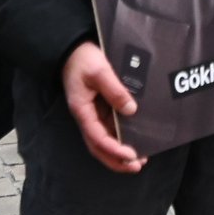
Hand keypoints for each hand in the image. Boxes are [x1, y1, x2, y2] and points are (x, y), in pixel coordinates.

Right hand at [62, 42, 142, 172]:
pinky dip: (120, 138)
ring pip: (104, 140)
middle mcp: (87, 116)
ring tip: (139, 159)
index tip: (131, 155)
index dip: (114, 149)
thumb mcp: (99, 71)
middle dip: (116, 160)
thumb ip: (115, 90)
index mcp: (82, 110)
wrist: (74, 48)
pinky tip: (134, 141)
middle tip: (137, 166)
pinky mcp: (99, 108)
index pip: (97, 138)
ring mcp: (92, 113)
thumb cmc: (83, 59)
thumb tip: (131, 110)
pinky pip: (109, 129)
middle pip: (99, 146)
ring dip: (119, 152)